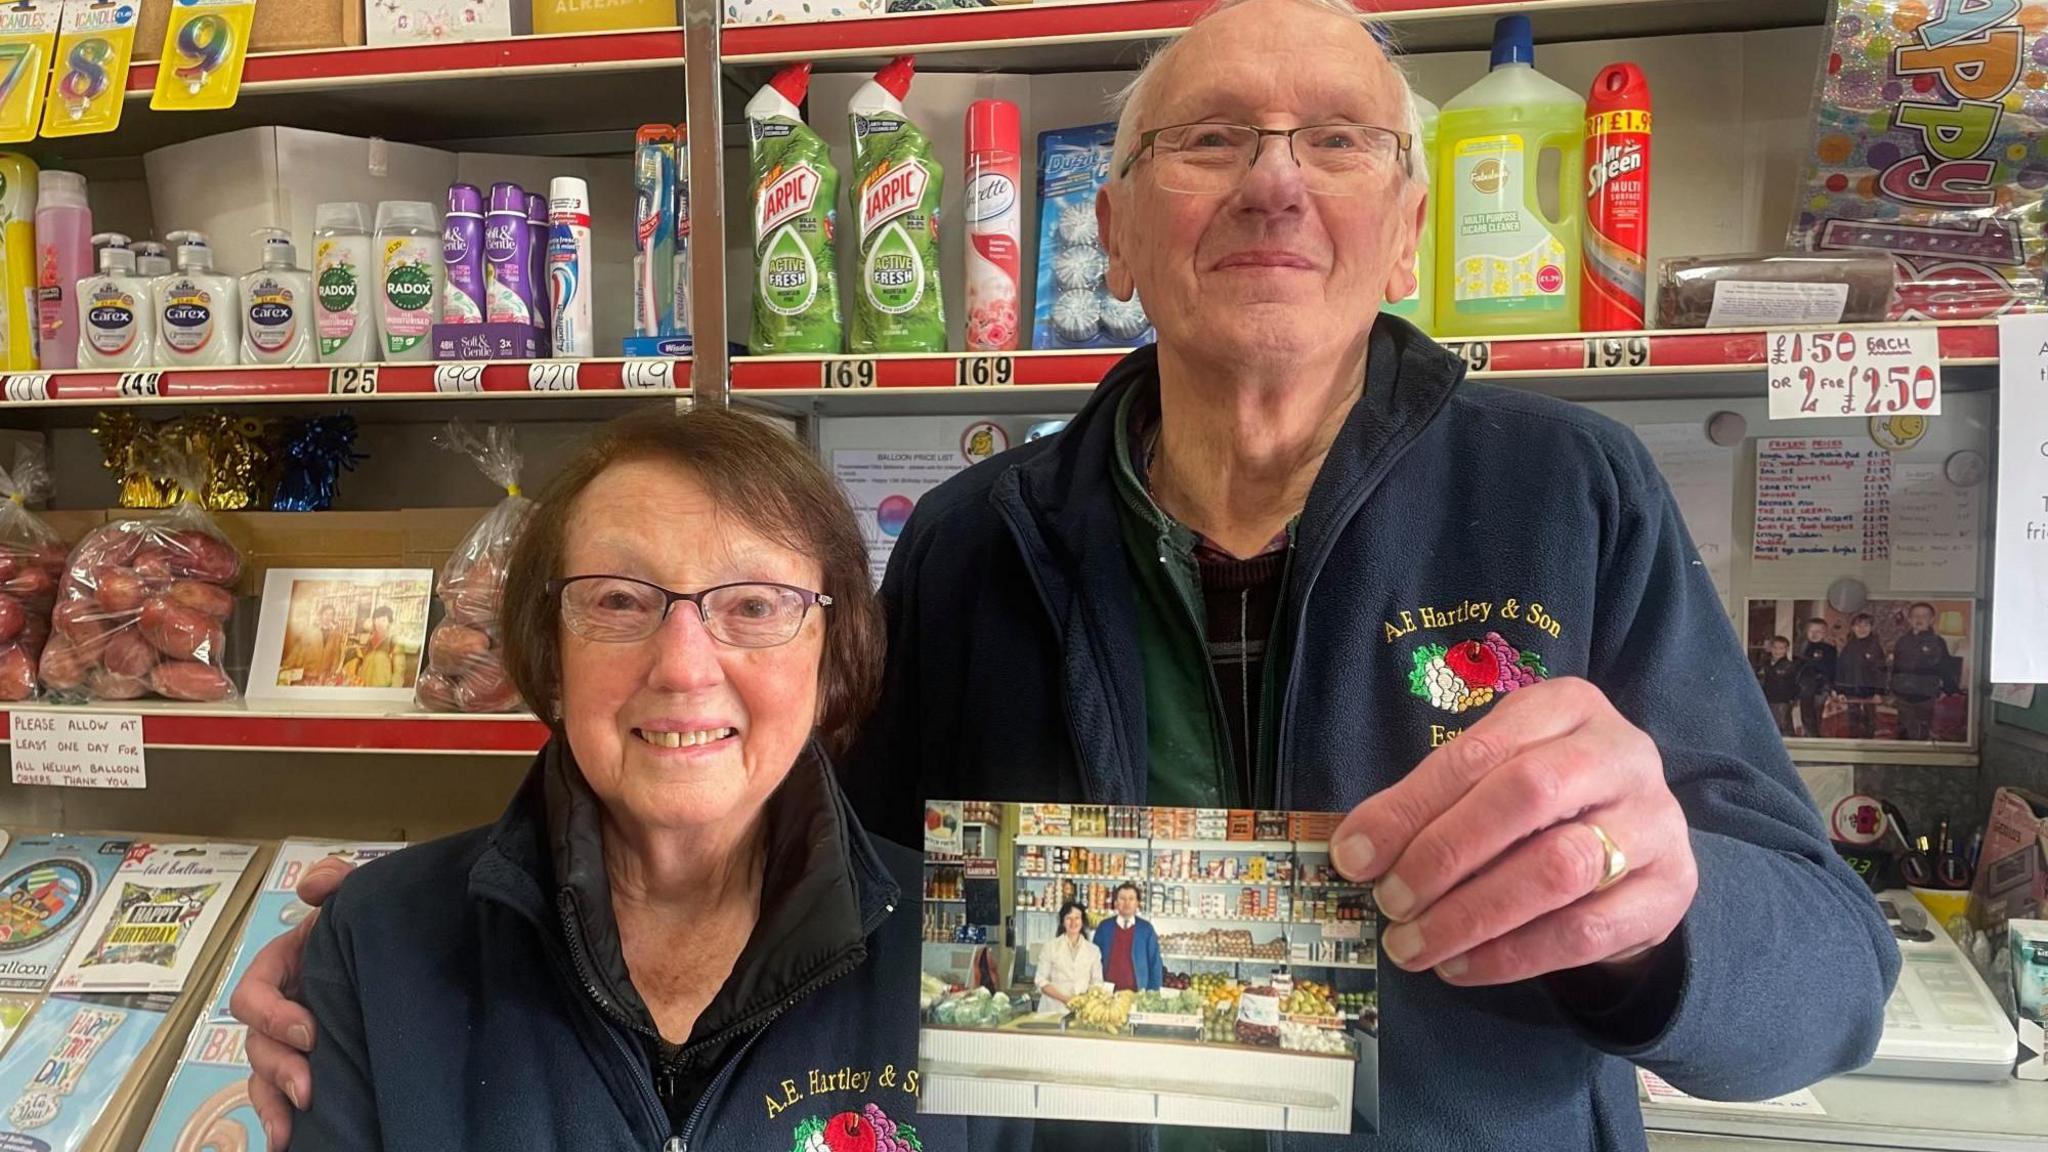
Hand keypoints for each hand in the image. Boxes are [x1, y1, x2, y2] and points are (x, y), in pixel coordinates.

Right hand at [229, 856, 356, 1148]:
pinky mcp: (316, 1065)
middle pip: (256, 1043)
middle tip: (308, 1088)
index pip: (254, 992)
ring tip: (290, 1127)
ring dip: (273, 1101)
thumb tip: (312, 886)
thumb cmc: (379, 926)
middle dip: (276, 1068)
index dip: (271, 1015)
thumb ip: (341, 882)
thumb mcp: (363, 899)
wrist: (424, 952)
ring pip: (265, 1075)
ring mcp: (297, 1040)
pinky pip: (284, 1096)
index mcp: (286, 966)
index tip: (309, 1033)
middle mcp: (285, 1006)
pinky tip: (290, 1141)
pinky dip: (282, 1118)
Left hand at [1331, 678, 1696, 985]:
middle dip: (1444, 854)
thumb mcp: (1492, 777)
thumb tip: (1355, 851)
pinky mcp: (1671, 889)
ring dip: (1473, 914)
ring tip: (1414, 945)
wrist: (1639, 848)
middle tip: (1391, 902)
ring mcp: (1656, 822)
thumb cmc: (1546, 804)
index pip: (1479, 752)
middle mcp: (1621, 754)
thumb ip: (1429, 802)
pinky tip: (1462, 967)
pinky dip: (1513, 955)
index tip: (1355, 856)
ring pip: (1558, 868)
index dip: (1411, 807)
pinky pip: (1585, 932)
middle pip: (1526, 796)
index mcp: (1568, 707)